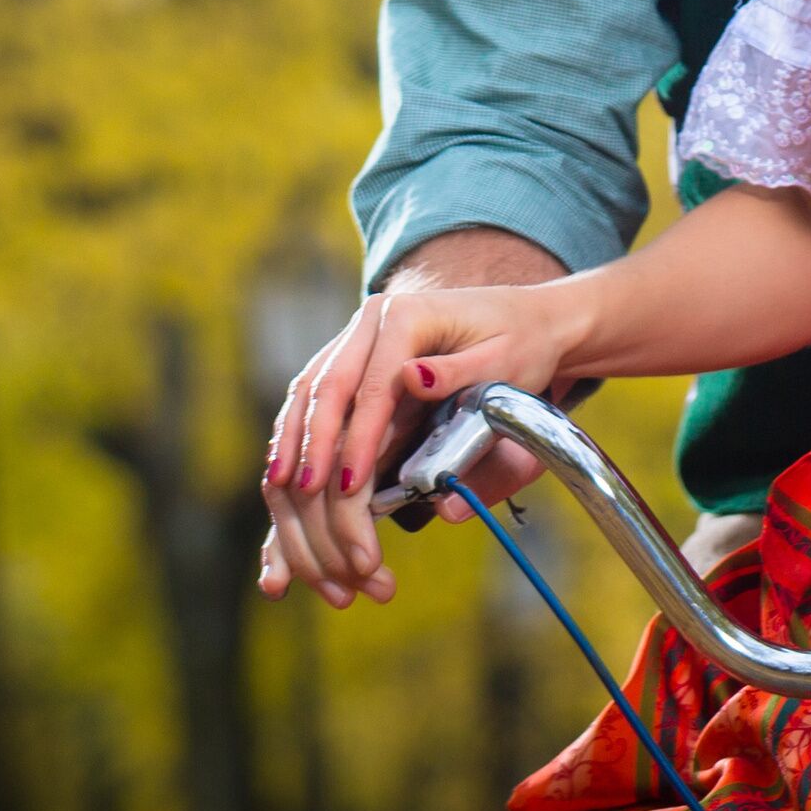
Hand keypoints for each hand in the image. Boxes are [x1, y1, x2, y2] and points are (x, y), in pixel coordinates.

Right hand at [258, 280, 579, 608]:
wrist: (528, 319)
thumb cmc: (521, 341)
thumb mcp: (504, 357)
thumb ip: (458, 371)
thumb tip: (411, 379)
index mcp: (405, 315)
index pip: (370, 386)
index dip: (356, 438)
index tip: (348, 485)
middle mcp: (371, 323)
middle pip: (327, 390)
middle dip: (314, 449)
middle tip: (307, 495)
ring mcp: (356, 340)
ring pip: (308, 396)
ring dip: (294, 446)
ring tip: (282, 485)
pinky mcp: (352, 363)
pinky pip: (312, 401)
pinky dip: (297, 439)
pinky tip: (288, 473)